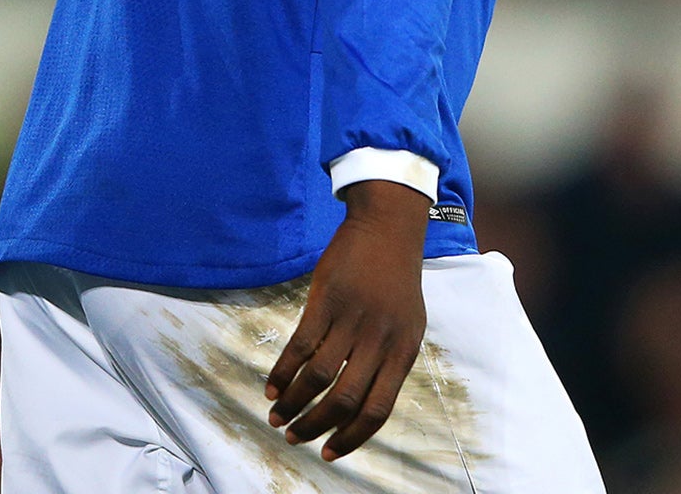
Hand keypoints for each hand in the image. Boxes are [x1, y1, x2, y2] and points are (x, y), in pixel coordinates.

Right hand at [264, 179, 429, 461]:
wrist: (387, 228)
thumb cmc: (396, 280)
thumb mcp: (407, 325)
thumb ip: (389, 361)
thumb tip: (363, 404)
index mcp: (403, 352)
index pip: (377, 410)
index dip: (351, 438)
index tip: (328, 453)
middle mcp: (380, 341)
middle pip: (345, 400)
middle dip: (316, 426)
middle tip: (294, 437)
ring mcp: (352, 319)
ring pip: (319, 376)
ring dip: (295, 403)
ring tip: (277, 416)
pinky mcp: (327, 300)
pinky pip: (301, 346)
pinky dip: (284, 371)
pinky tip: (272, 386)